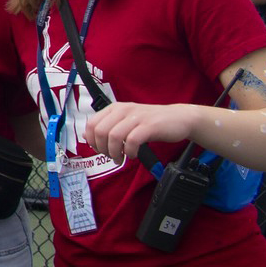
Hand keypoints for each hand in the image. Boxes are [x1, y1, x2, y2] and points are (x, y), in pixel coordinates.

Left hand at [87, 100, 202, 165]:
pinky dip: (129, 152)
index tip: (100, 150)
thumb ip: (108, 127)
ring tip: (121, 158)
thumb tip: (86, 137)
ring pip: (113, 136)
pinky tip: (133, 155)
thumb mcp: (126, 121)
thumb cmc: (151, 123)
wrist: (179, 118)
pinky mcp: (149, 126)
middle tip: (111, 156)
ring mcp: (136, 117)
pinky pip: (132, 141)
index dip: (92, 141)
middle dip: (102, 148)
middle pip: (100, 131)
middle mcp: (123, 110)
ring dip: (115, 152)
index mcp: (115, 108)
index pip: (91, 124)